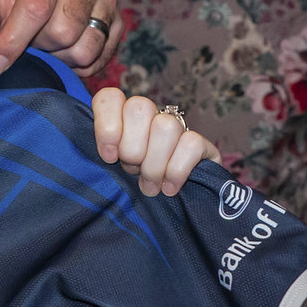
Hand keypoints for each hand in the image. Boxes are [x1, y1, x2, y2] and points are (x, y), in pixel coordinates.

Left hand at [0, 0, 119, 77]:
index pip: (37, 7)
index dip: (14, 41)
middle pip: (63, 32)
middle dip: (39, 44)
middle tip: (28, 36)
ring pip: (84, 49)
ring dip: (59, 56)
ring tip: (46, 41)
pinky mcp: (118, 22)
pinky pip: (99, 59)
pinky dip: (77, 65)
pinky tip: (62, 50)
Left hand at [92, 89, 219, 195]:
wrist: (174, 209)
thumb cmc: (132, 187)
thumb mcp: (110, 171)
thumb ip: (104, 155)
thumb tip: (105, 155)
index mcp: (121, 117)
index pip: (109, 97)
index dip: (107, 125)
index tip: (109, 157)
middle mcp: (150, 115)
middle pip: (139, 107)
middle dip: (132, 148)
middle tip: (133, 171)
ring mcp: (178, 127)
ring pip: (165, 126)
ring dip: (154, 164)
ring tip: (150, 186)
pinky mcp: (202, 144)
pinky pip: (191, 144)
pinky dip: (176, 170)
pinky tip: (169, 187)